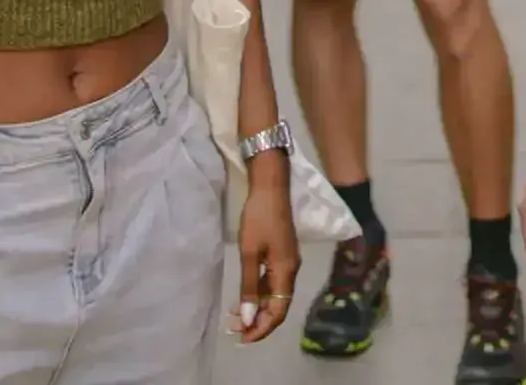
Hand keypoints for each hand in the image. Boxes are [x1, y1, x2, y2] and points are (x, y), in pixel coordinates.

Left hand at [233, 166, 299, 342]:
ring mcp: (287, 262)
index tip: (242, 338)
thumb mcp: (250, 253)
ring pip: (274, 295)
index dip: (262, 329)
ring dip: (256, 308)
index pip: (278, 312)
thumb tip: (248, 318)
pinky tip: (243, 296)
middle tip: (234, 329)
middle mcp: (291, 271)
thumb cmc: (259, 218)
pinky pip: (271, 283)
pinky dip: (258, 293)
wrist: (270, 187)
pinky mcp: (281, 255)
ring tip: (234, 317)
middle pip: (278, 306)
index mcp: (286, 272)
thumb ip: (249, 287)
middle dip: (258, 321)